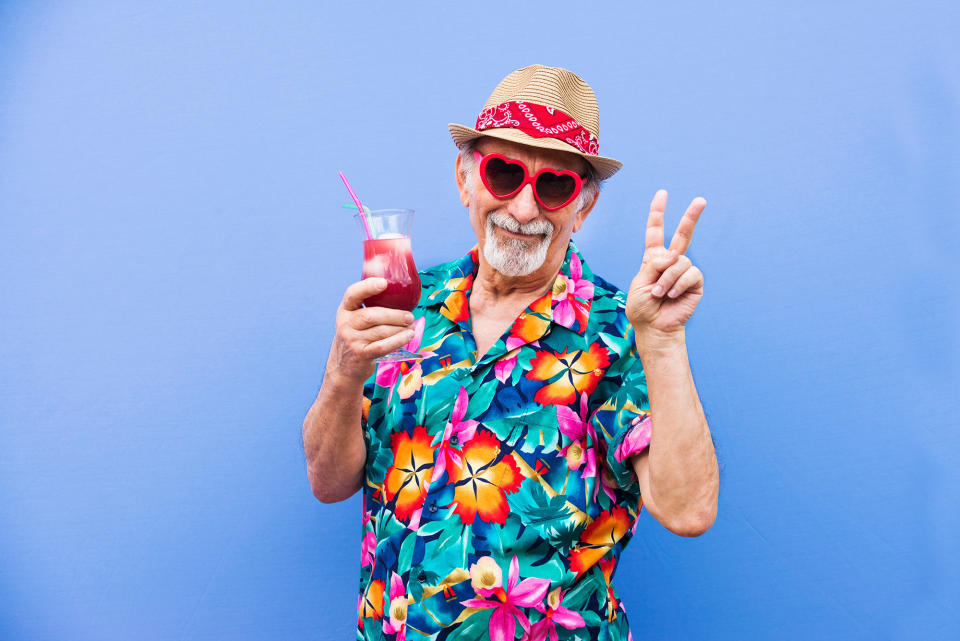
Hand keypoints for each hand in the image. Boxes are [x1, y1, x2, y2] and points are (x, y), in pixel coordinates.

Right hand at [326, 278, 415, 382]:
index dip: (368, 287)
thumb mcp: (354, 321)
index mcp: (345, 310)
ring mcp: (352, 340)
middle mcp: (345, 324)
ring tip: (411, 327)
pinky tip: (408, 336)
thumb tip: (404, 295)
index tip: (384, 283)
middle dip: (395, 315)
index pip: (353, 294)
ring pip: (381, 331)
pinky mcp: (361, 354)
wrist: (343, 368)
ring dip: (400, 328)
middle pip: (372, 315)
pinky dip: (398, 340)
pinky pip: (384, 346)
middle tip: (410, 316)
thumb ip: (370, 308)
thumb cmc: (356, 338)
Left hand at [626, 190, 705, 343]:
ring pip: (679, 262)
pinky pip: (689, 274)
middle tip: (701, 200)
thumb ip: (654, 265)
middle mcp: (671, 262)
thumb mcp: (639, 282)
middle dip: (691, 216)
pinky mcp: (695, 283)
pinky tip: (672, 296)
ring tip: (659, 294)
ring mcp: (684, 271)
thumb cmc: (642, 307)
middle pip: (682, 234)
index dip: (657, 213)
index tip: (662, 194)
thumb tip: (674, 255)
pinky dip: (677, 285)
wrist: (654, 327)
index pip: (655, 232)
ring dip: (666, 279)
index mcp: (654, 258)